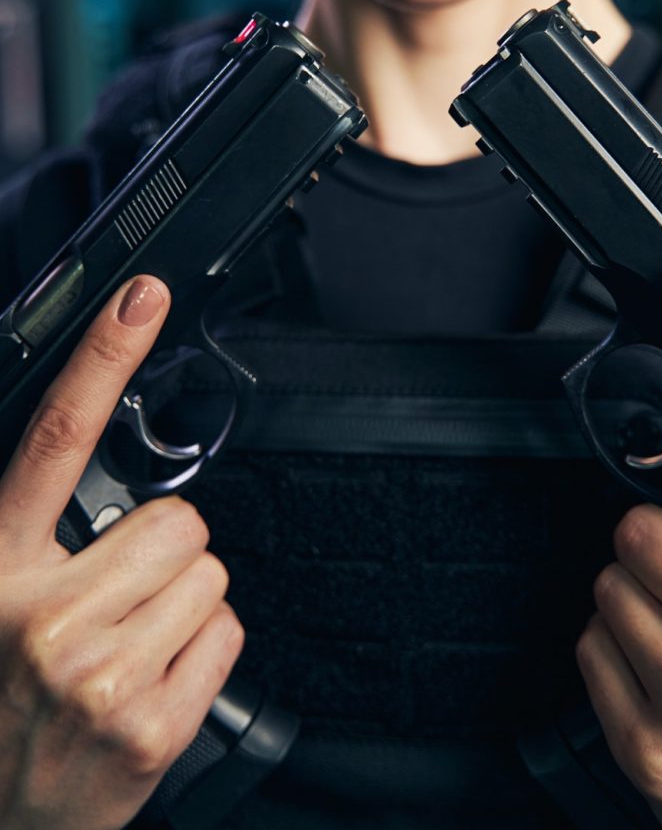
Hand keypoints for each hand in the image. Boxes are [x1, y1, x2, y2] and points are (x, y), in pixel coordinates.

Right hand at [0, 276, 243, 829]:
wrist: (7, 822)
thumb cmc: (3, 705)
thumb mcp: (3, 603)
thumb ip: (50, 535)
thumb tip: (116, 486)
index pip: (54, 436)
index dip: (102, 356)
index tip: (140, 296)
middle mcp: (43, 612)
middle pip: (180, 518)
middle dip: (166, 551)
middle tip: (120, 602)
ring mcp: (98, 671)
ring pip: (210, 573)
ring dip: (184, 603)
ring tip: (130, 648)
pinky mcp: (149, 722)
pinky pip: (227, 632)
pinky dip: (204, 650)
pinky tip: (154, 683)